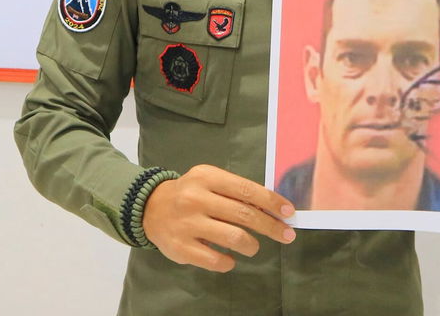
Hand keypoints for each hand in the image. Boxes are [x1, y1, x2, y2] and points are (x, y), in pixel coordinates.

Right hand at [142, 164, 295, 272]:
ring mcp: (187, 224)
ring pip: (234, 238)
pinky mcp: (181, 248)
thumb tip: (272, 208)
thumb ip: (236, 191)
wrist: (150, 208)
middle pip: (244, 215)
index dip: (272, 202)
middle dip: (271, 226)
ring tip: (253, 247)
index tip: (289, 212)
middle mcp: (196, 199)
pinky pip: (215, 260)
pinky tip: (231, 258)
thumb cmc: (190, 193)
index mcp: (207, 178)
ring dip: (252, 245)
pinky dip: (229, 262)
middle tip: (286, 235)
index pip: (247, 190)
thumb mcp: (209, 180)